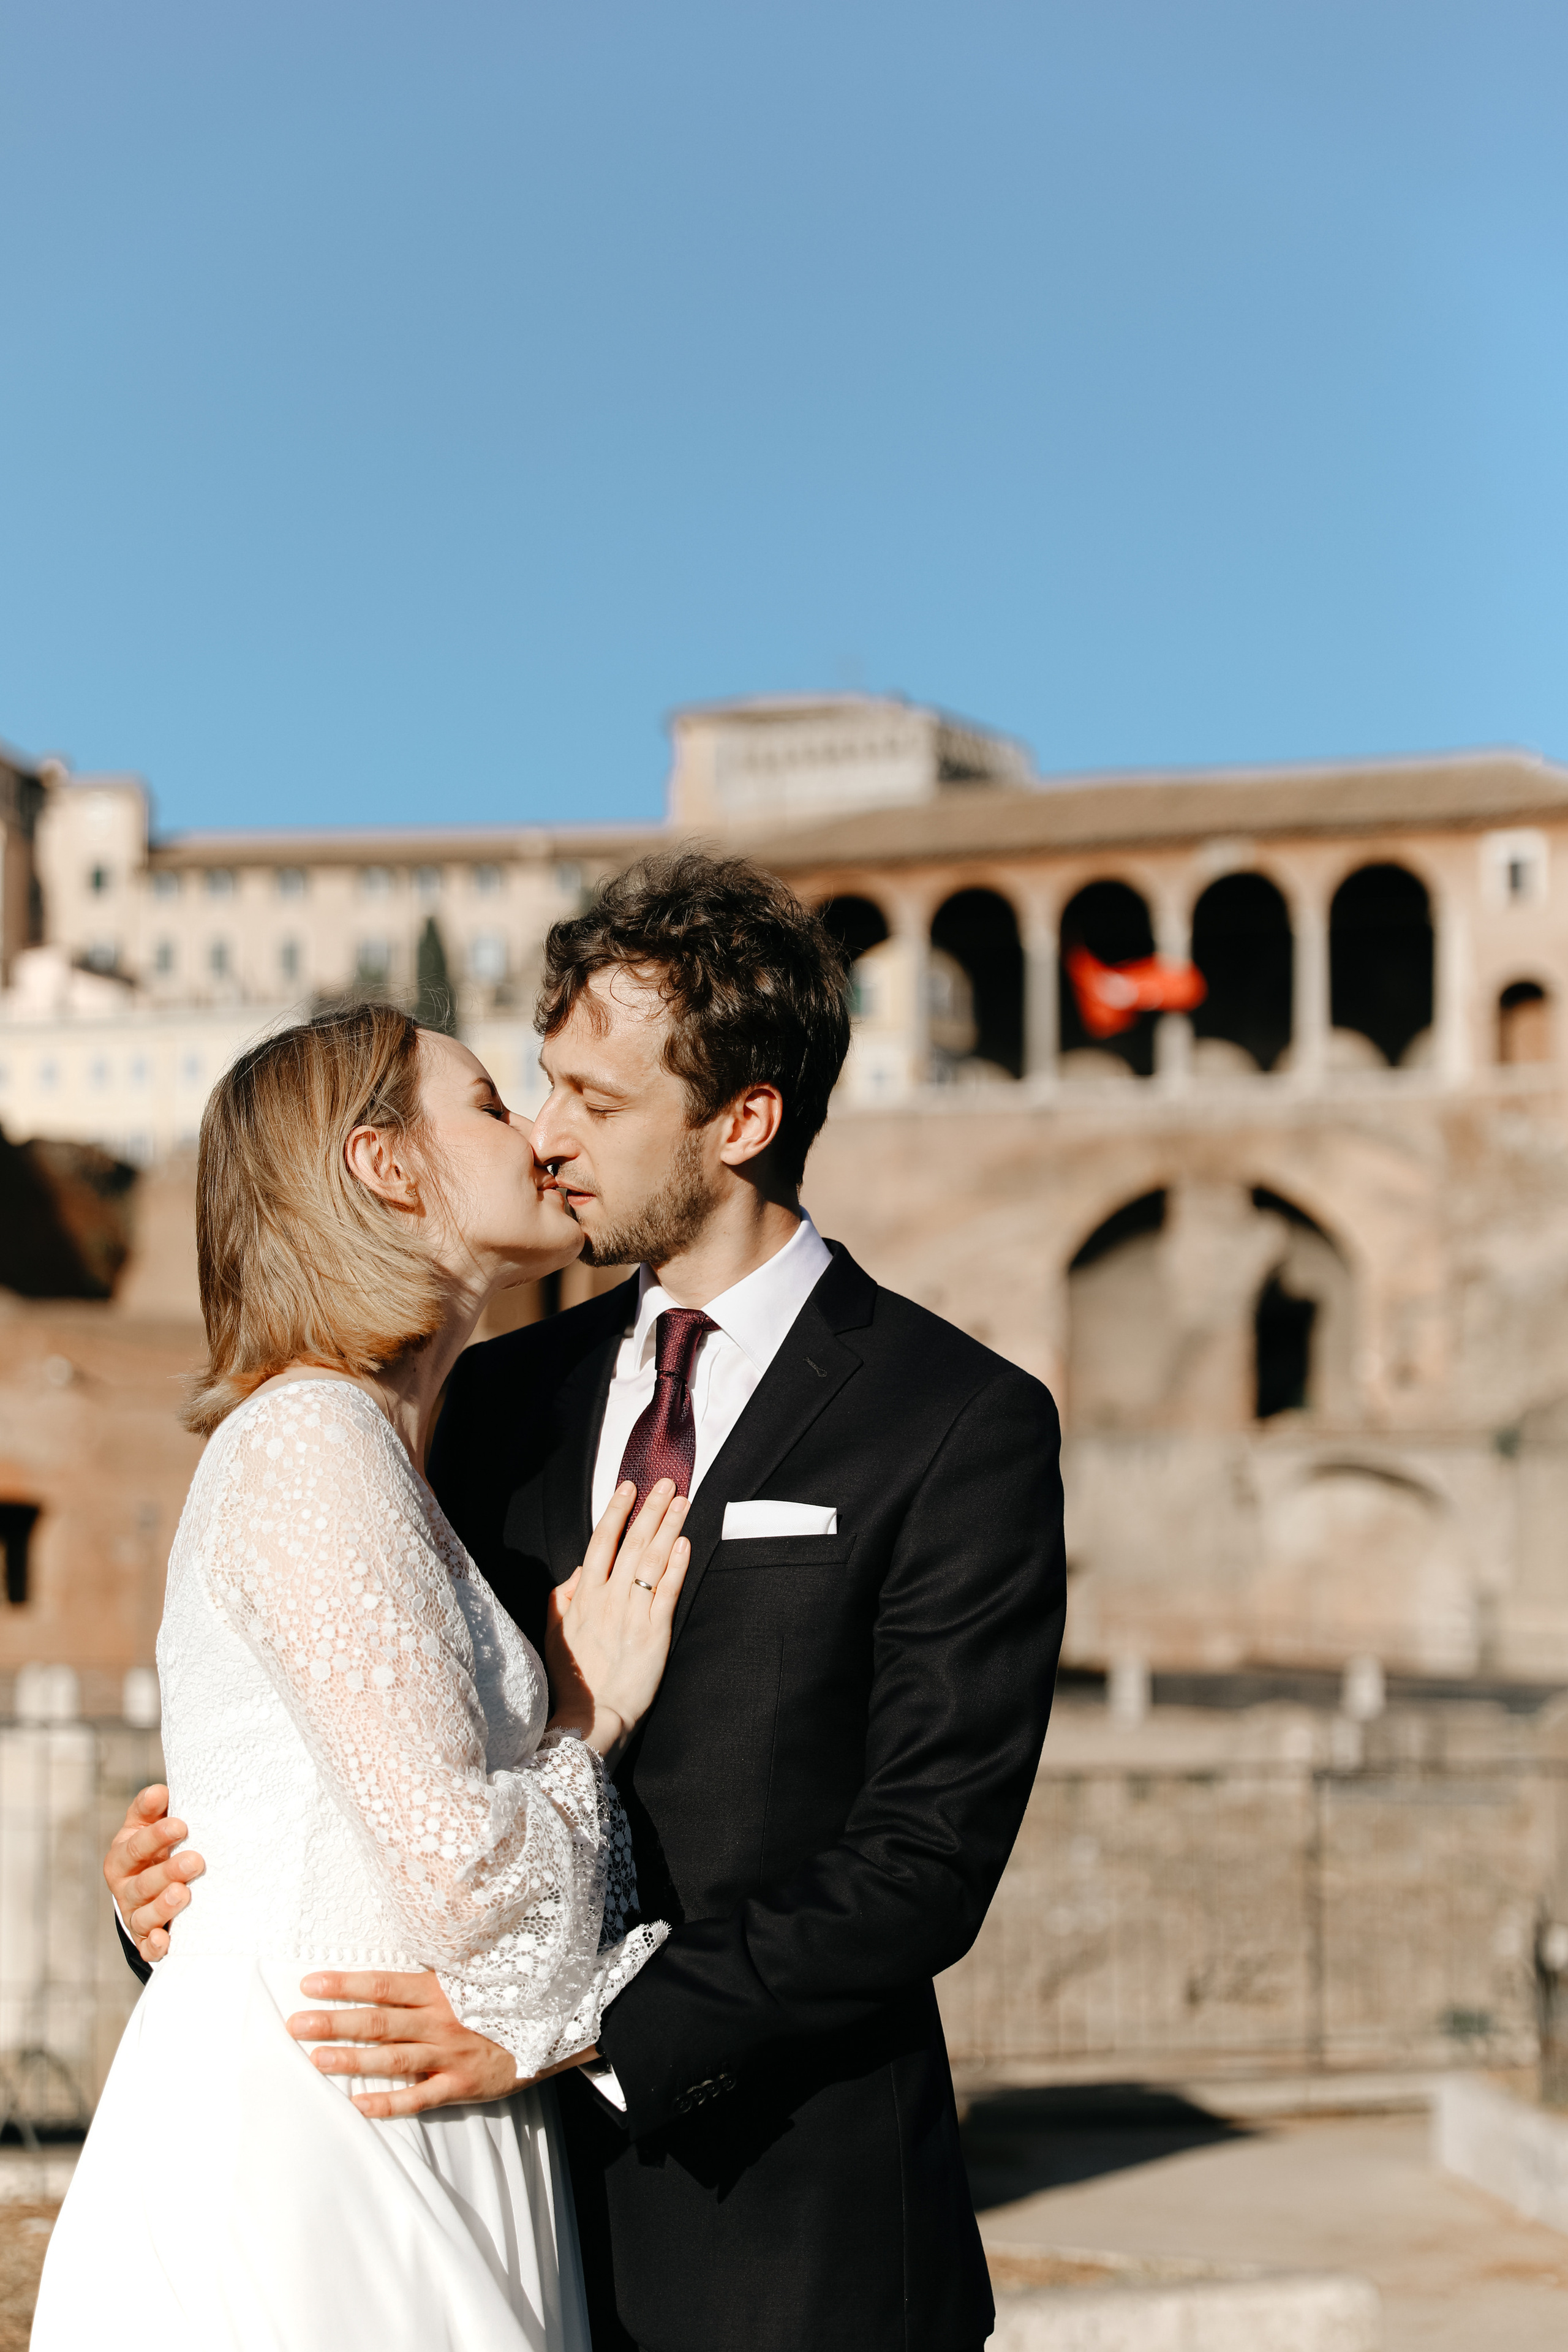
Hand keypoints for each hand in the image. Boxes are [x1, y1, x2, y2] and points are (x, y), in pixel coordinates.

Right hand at [103, 1784, 205, 1963]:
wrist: (150, 1886)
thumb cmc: (155, 1848)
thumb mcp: (147, 1825)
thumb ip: (152, 1808)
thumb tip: (160, 1791)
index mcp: (122, 1857)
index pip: (136, 1847)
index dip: (156, 1836)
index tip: (181, 1825)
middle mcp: (125, 1888)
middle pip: (142, 1883)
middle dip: (168, 1872)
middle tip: (195, 1861)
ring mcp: (135, 1915)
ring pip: (144, 1916)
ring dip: (163, 1907)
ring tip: (183, 1894)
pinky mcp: (146, 1939)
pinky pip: (148, 1947)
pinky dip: (155, 1945)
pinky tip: (166, 1939)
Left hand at [286, 1967, 598, 2118]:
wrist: (554, 2026)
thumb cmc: (501, 2001)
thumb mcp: (468, 1979)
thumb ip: (429, 1980)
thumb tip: (386, 1975)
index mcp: (440, 1989)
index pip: (383, 1984)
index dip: (346, 1983)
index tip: (309, 1982)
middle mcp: (440, 2020)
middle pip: (378, 2021)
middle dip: (333, 2021)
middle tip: (294, 2024)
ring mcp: (450, 2053)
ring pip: (391, 2058)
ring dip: (350, 2059)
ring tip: (313, 2059)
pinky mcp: (462, 2084)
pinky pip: (420, 2097)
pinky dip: (389, 2103)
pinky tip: (358, 2104)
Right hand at [545, 1479, 689, 1762]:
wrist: (590, 1718)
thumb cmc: (573, 1679)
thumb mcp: (553, 1635)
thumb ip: (561, 1598)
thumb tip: (577, 1571)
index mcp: (584, 1597)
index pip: (602, 1543)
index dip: (616, 1512)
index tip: (628, 1487)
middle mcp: (608, 1599)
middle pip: (633, 1544)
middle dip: (650, 1510)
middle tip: (666, 1483)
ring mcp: (633, 1614)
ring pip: (653, 1561)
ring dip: (669, 1527)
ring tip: (681, 1502)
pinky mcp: (655, 1633)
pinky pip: (668, 1591)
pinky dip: (677, 1565)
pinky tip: (685, 1543)